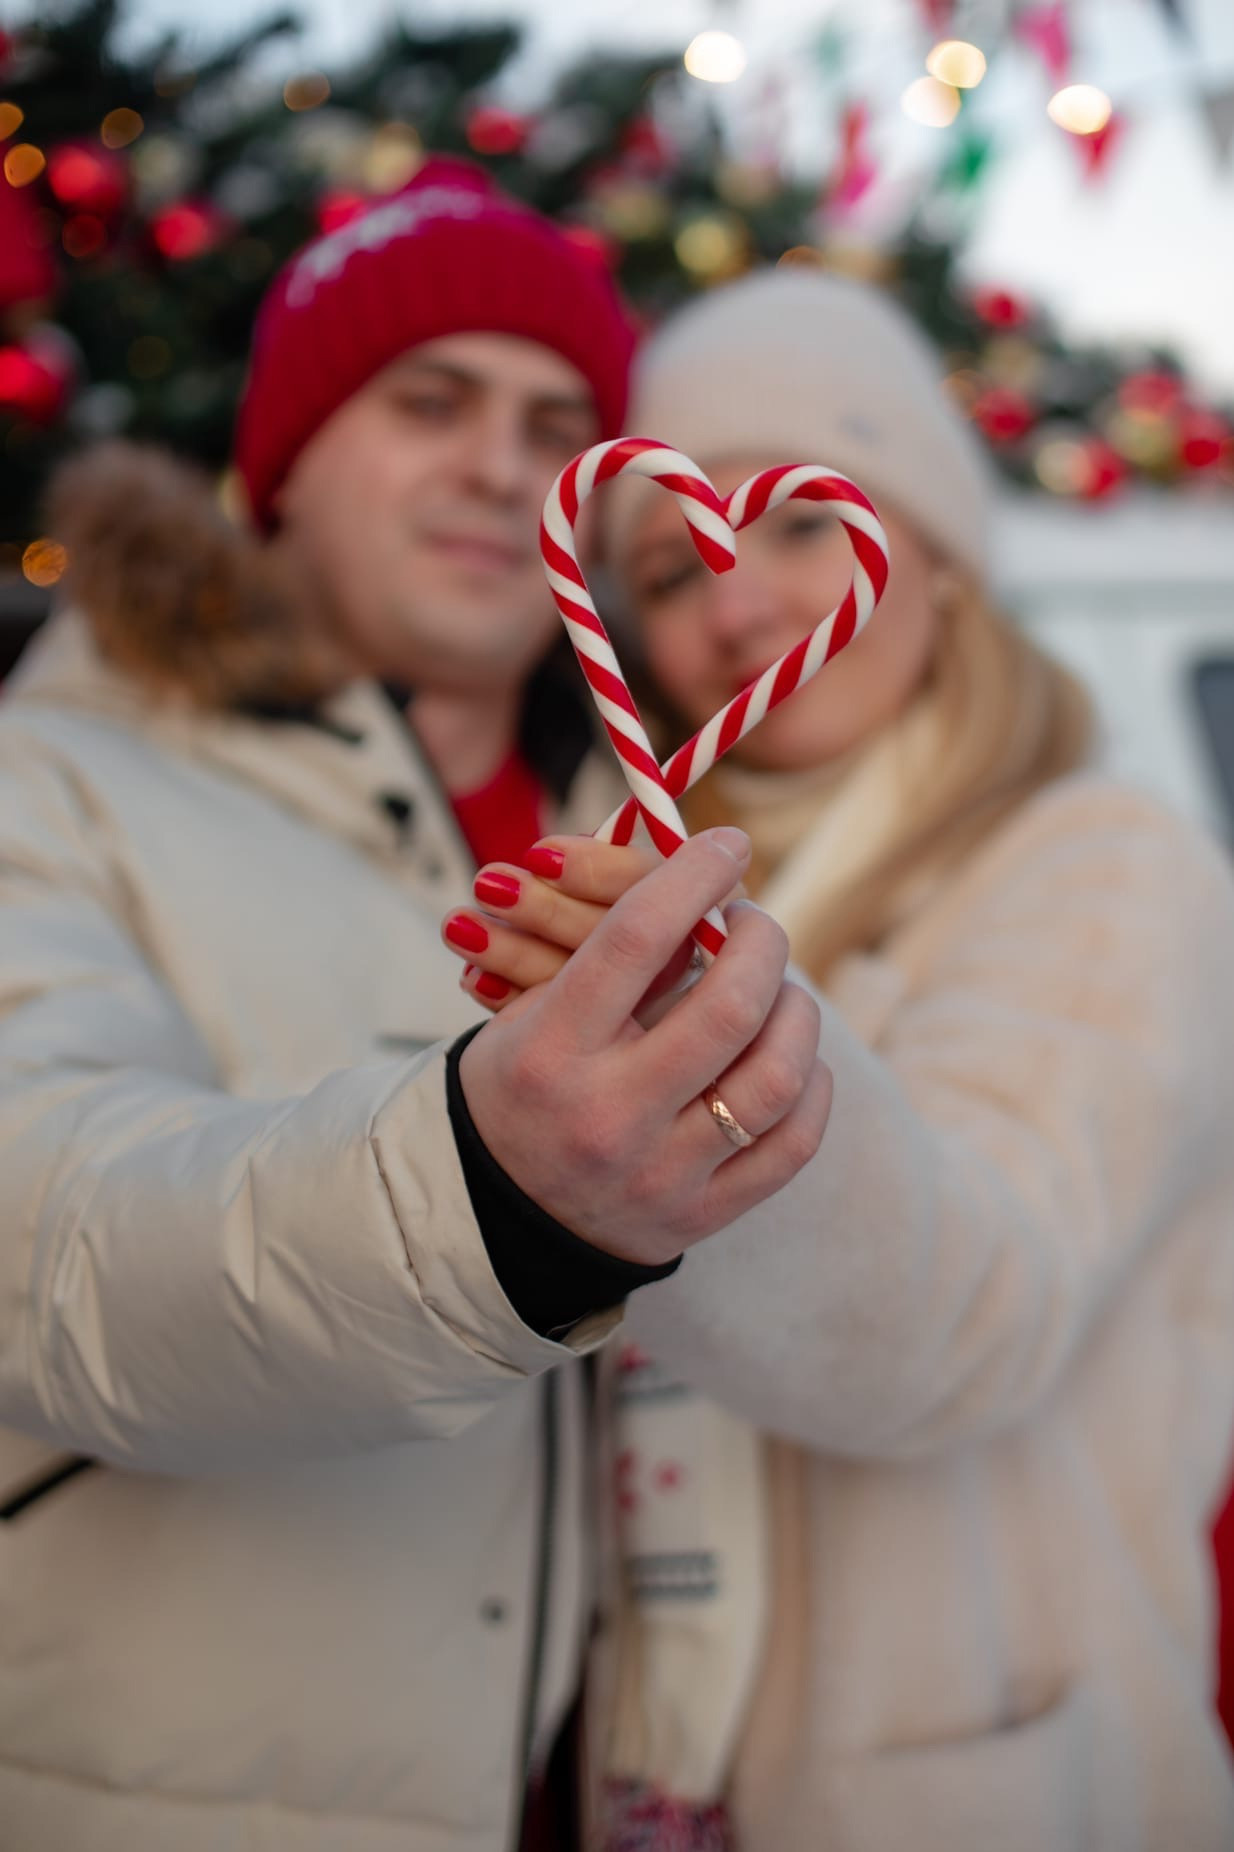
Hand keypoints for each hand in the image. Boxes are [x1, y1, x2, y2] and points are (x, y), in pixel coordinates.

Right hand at [458, 829, 830, 1266]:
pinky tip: (792, 1057)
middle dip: (761, 940)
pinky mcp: (700, 1212)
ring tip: (777, 990)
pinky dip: (810, 1085)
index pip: (638, 937)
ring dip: (794, 1011)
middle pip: (730, 1005)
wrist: (496, 1210)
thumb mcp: (527, 1011)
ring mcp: (660, 1172)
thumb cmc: (521, 1083)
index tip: (726, 844)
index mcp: (550, 1051)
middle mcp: (608, 1114)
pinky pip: (793, 1142)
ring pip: (776, 1075)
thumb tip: (701, 880)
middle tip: (752, 922)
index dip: (695, 875)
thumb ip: (609, 954)